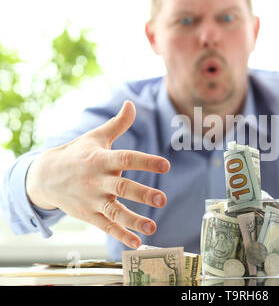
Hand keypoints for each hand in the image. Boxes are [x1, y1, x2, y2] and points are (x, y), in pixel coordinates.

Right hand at [26, 100, 169, 248]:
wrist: (45, 177)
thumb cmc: (77, 153)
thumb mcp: (95, 137)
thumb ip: (117, 124)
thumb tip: (131, 103)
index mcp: (100, 159)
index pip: (126, 159)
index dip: (146, 162)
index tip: (166, 165)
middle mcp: (97, 181)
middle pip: (122, 188)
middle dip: (142, 194)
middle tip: (162, 200)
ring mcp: (92, 200)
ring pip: (115, 212)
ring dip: (133, 221)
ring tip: (152, 228)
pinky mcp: (89, 215)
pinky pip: (106, 227)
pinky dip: (120, 236)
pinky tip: (137, 243)